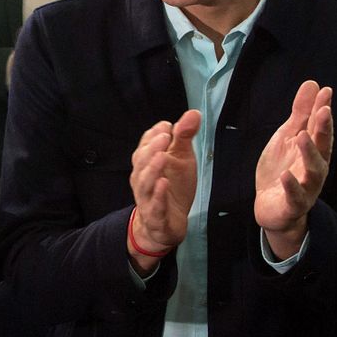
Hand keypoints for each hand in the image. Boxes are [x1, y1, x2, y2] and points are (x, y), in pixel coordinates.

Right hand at [129, 109, 200, 256]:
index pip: (145, 145)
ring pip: (145, 182)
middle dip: (152, 148)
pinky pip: (154, 206)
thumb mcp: (182, 159)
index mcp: (146, 163)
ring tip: (163, 156)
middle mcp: (142, 179)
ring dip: (153, 169)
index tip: (167, 125)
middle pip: (142, 162)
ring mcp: (147, 198)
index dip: (153, 135)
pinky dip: (158, 195)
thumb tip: (194, 113)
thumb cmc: (173, 188)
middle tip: (166, 136)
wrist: (167, 224)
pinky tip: (164, 184)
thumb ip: (184, 137)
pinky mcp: (156, 216)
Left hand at [254, 82, 332, 249]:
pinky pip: (295, 196)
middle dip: (323, 129)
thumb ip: (301, 114)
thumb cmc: (284, 168)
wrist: (272, 207)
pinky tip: (286, 175)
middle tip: (323, 110)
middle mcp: (315, 168)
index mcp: (315, 150)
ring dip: (309, 154)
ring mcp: (306, 187)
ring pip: (313, 171)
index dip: (323, 110)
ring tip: (302, 137)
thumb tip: (313, 84)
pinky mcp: (293, 204)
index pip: (320, 128)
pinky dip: (292, 186)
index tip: (326, 91)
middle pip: (323, 147)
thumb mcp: (288, 137)